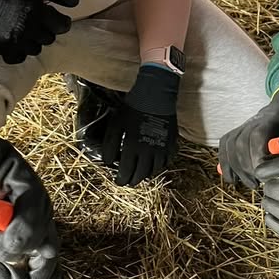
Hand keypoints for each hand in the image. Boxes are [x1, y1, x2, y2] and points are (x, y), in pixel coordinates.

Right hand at [0, 0, 78, 62]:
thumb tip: (75, 3)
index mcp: (36, 11)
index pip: (62, 26)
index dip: (62, 21)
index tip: (57, 17)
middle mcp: (27, 29)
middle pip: (50, 39)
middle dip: (48, 30)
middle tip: (39, 20)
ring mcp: (13, 41)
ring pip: (36, 50)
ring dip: (35, 41)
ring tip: (27, 29)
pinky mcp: (1, 49)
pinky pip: (19, 57)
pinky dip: (20, 51)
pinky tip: (16, 40)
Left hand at [100, 65, 179, 186]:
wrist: (156, 96)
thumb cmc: (133, 108)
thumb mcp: (116, 124)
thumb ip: (110, 144)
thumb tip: (107, 161)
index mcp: (132, 148)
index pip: (126, 172)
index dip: (121, 179)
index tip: (118, 181)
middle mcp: (148, 152)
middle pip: (140, 175)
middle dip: (132, 180)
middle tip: (128, 182)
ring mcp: (161, 149)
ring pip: (153, 171)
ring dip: (145, 175)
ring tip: (139, 175)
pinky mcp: (171, 145)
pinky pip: (165, 162)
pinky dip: (158, 167)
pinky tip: (153, 165)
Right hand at [218, 81, 278, 189]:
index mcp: (275, 118)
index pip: (257, 136)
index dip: (258, 157)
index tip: (265, 175)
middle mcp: (255, 120)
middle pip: (240, 144)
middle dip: (247, 168)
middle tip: (258, 184)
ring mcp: (244, 124)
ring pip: (230, 146)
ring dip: (237, 169)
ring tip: (250, 184)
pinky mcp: (237, 130)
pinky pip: (224, 145)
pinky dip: (225, 163)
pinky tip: (232, 178)